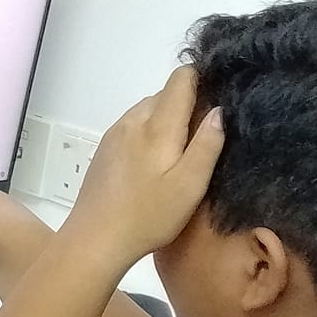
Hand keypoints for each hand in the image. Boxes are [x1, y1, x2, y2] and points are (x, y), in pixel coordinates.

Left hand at [66, 66, 225, 260]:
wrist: (95, 238)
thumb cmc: (148, 215)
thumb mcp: (190, 184)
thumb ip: (207, 143)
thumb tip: (219, 109)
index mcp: (156, 124)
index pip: (181, 78)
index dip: (204, 78)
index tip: (221, 96)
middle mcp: (132, 120)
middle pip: (166, 93)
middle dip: (190, 104)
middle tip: (207, 135)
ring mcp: (114, 134)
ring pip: (149, 109)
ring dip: (169, 120)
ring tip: (184, 151)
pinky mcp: (105, 149)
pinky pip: (134, 126)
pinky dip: (151, 132)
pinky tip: (156, 162)